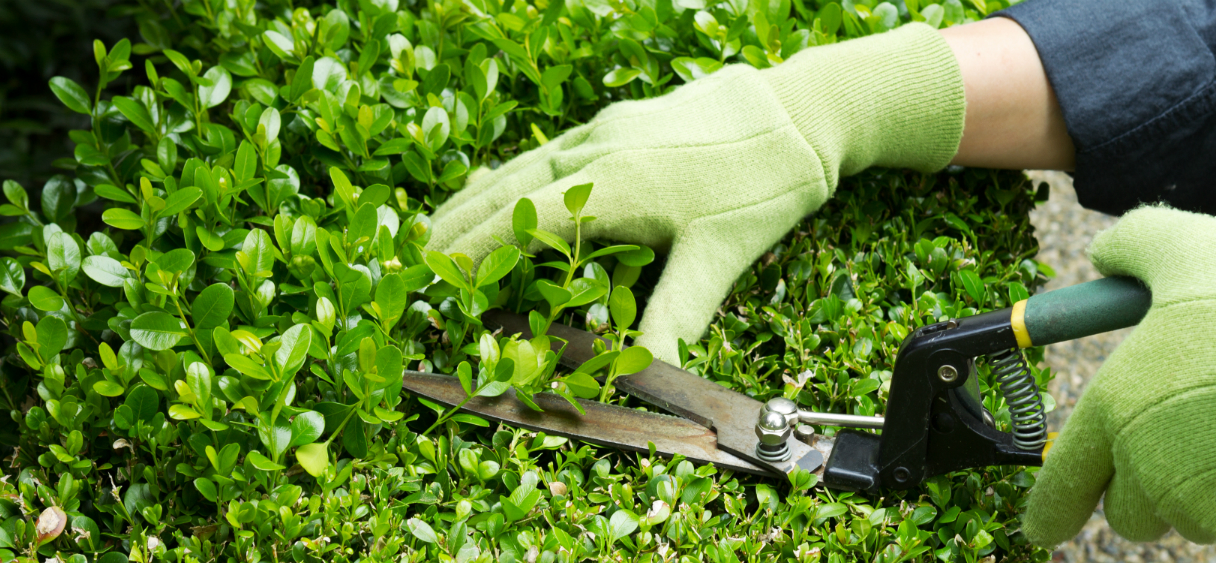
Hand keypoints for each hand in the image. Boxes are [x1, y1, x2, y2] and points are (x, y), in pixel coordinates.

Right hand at [428, 24, 965, 360]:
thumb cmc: (764, 183)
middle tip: (414, 261)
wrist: (802, 111)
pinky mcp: (619, 122)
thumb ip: (675, 314)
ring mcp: (604, 130)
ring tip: (441, 227)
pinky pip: (546, 152)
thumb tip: (641, 376)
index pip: (520, 223)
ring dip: (478, 199)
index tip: (434, 279)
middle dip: (457, 226)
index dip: (472, 253)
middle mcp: (595, 150)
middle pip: (505, 190)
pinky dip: (514, 178)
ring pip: (521, 167)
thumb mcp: (720, 256)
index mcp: (611, 184)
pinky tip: (509, 189)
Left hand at [1024, 206, 1215, 546]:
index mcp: (1113, 408)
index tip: (1045, 527)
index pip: (1062, 482)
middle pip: (1126, 511)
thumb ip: (1132, 246)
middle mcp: (1147, 465)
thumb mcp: (1183, 246)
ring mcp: (1204, 499)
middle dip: (1140, 492)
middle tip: (1176, 446)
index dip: (1051, 508)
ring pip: (1185, 517)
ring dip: (1199, 491)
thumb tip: (1105, 254)